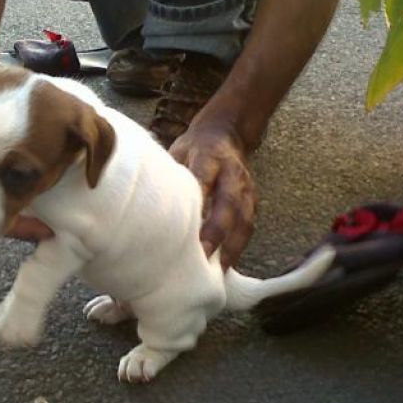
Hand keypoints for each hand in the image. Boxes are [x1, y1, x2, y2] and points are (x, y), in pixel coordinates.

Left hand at [169, 124, 256, 268]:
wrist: (224, 132)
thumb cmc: (192, 148)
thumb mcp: (177, 152)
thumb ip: (171, 175)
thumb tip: (149, 206)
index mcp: (209, 156)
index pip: (204, 177)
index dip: (199, 199)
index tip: (187, 224)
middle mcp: (232, 172)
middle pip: (229, 202)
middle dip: (217, 230)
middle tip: (203, 255)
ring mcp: (246, 186)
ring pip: (245, 218)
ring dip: (233, 245)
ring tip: (218, 270)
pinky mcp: (253, 199)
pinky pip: (249, 225)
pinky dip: (239, 246)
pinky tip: (226, 264)